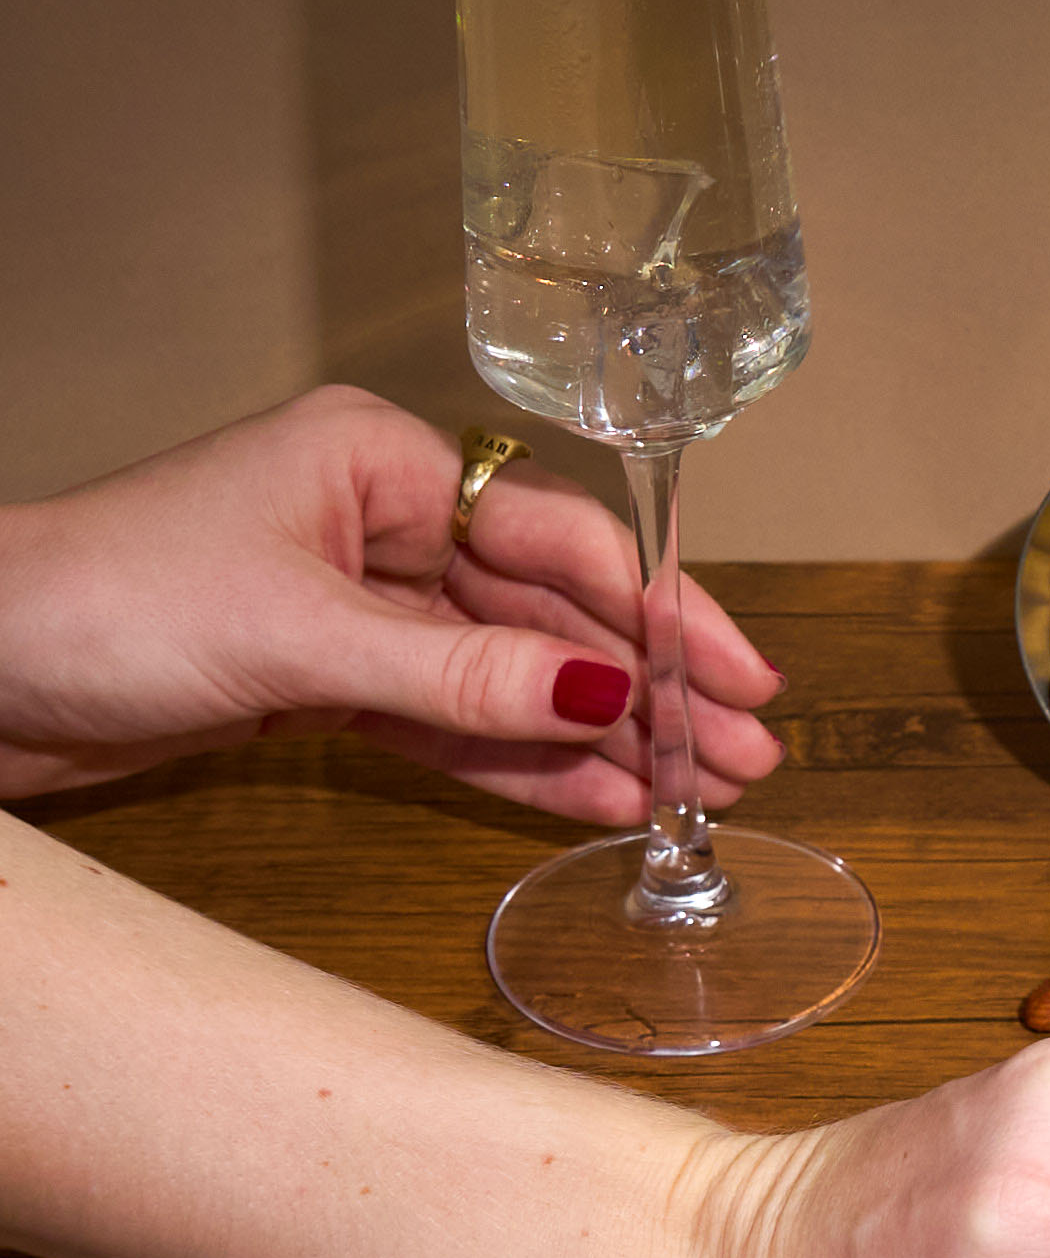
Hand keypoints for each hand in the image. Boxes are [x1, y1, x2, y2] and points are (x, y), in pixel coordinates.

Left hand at [0, 386, 785, 821]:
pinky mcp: (322, 678)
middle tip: (742, 754)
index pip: (559, 532)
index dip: (660, 610)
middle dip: (650, 684)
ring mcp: (354, 602)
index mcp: (379, 459)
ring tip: (693, 792)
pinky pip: (450, 718)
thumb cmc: (99, 602)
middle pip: (550, 605)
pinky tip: (593, 797)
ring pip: (509, 671)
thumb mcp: (301, 636)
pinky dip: (518, 760)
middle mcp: (378, 520)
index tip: (738, 678)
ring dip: (598, 735)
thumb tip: (609, 690)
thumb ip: (464, 671)